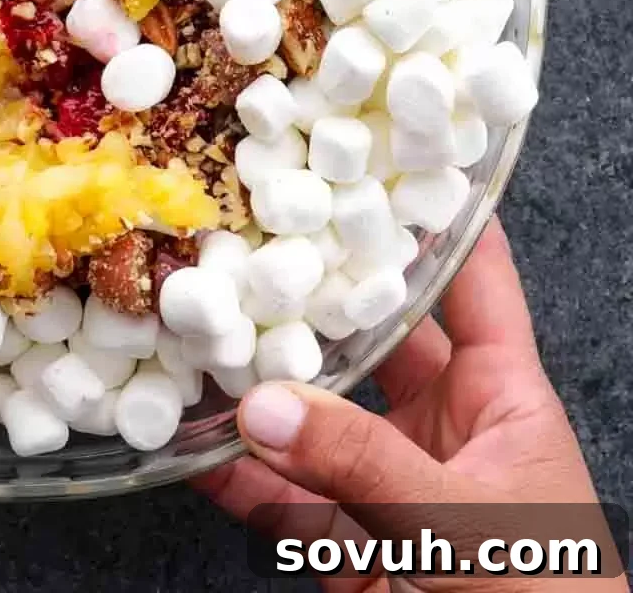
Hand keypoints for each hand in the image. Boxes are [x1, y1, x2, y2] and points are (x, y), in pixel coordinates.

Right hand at [197, 220, 623, 588]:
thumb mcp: (465, 526)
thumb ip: (364, 462)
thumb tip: (261, 403)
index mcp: (501, 398)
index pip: (472, 281)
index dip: (435, 214)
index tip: (380, 151)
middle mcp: (441, 424)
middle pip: (370, 331)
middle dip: (315, 286)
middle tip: (252, 231)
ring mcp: (388, 478)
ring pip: (313, 408)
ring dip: (259, 378)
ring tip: (200, 324)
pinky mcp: (346, 537)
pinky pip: (278, 490)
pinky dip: (231, 468)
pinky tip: (186, 437)